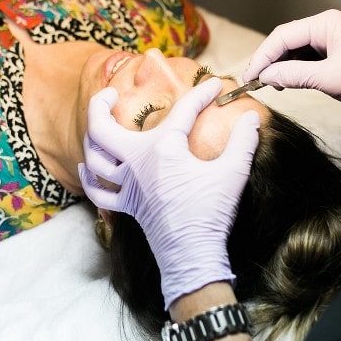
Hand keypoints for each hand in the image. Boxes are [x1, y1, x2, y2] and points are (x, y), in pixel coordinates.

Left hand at [78, 78, 260, 308]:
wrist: (193, 255)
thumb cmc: (211, 213)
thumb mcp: (234, 172)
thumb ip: (244, 141)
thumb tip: (253, 118)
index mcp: (163, 149)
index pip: (183, 110)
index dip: (201, 93)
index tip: (214, 86)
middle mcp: (137, 163)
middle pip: (100, 128)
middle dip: (100, 104)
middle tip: (112, 93)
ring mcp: (128, 186)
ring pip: (93, 157)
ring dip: (92, 138)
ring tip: (100, 124)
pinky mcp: (127, 206)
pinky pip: (98, 191)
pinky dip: (89, 178)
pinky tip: (88, 168)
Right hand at [242, 9, 340, 129]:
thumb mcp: (329, 79)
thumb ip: (294, 75)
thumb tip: (267, 75)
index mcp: (326, 24)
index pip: (282, 36)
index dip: (262, 56)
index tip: (249, 75)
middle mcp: (328, 28)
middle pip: (287, 41)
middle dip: (270, 61)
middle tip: (255, 81)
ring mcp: (333, 41)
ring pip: (296, 51)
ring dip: (282, 67)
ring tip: (271, 85)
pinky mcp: (337, 56)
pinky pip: (308, 60)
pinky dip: (296, 71)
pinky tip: (288, 83)